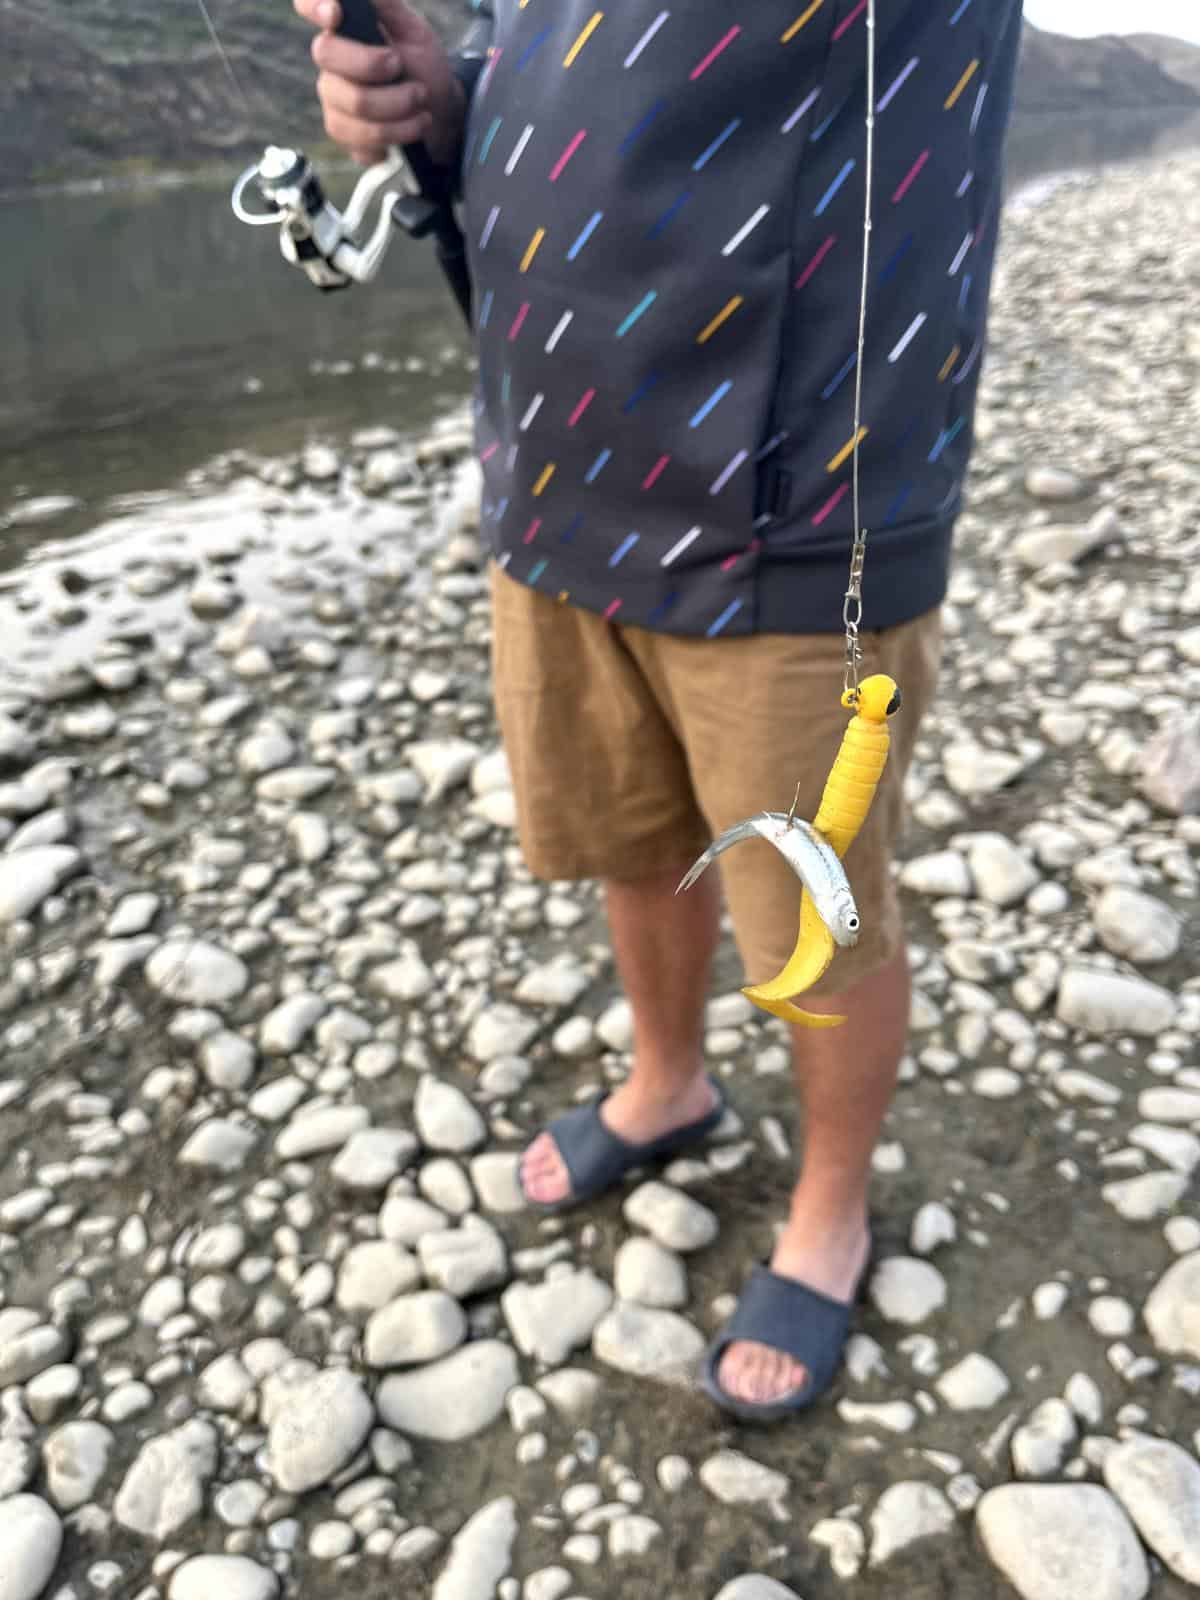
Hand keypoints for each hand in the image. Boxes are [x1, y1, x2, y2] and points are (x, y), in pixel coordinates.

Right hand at [293, 0, 466, 166]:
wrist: (439, 114)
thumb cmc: (423, 67)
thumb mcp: (414, 31)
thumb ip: (388, 5)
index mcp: (343, 31)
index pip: (309, 5)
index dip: (313, 5)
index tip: (335, 12)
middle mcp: (331, 65)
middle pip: (330, 57)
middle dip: (378, 66)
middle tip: (411, 75)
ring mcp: (333, 101)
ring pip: (356, 104)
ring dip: (400, 108)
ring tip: (422, 104)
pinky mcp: (344, 135)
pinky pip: (361, 140)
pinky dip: (399, 134)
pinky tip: (411, 128)